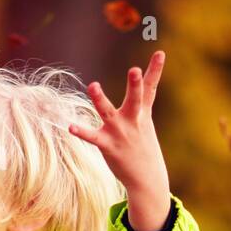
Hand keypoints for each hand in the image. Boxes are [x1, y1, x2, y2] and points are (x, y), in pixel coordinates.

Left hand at [69, 51, 171, 230]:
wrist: (146, 177)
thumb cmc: (143, 147)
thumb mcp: (145, 123)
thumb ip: (141, 103)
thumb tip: (144, 83)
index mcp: (143, 113)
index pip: (150, 88)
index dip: (155, 70)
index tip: (160, 52)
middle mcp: (133, 120)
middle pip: (134, 98)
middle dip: (135, 85)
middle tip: (134, 70)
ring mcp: (120, 132)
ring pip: (108, 112)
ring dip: (100, 99)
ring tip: (93, 85)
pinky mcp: (108, 145)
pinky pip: (92, 137)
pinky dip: (82, 131)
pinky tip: (70, 126)